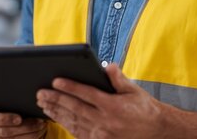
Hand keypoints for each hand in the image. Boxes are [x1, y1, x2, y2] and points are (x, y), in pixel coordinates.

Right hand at [0, 104, 47, 137]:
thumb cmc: (2, 108)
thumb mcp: (1, 103)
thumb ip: (8, 101)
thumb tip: (25, 97)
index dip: (6, 119)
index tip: (19, 118)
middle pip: (5, 132)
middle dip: (24, 127)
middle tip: (39, 122)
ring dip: (29, 134)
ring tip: (41, 127)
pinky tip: (37, 134)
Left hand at [36, 63, 164, 138]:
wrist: (156, 132)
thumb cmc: (143, 108)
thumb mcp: (133, 91)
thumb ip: (118, 78)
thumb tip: (108, 65)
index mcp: (113, 106)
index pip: (86, 94)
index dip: (70, 87)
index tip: (55, 81)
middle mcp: (105, 121)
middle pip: (75, 109)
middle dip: (55, 100)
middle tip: (40, 92)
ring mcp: (101, 135)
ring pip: (73, 121)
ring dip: (56, 112)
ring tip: (43, 103)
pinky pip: (77, 132)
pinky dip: (65, 124)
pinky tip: (55, 116)